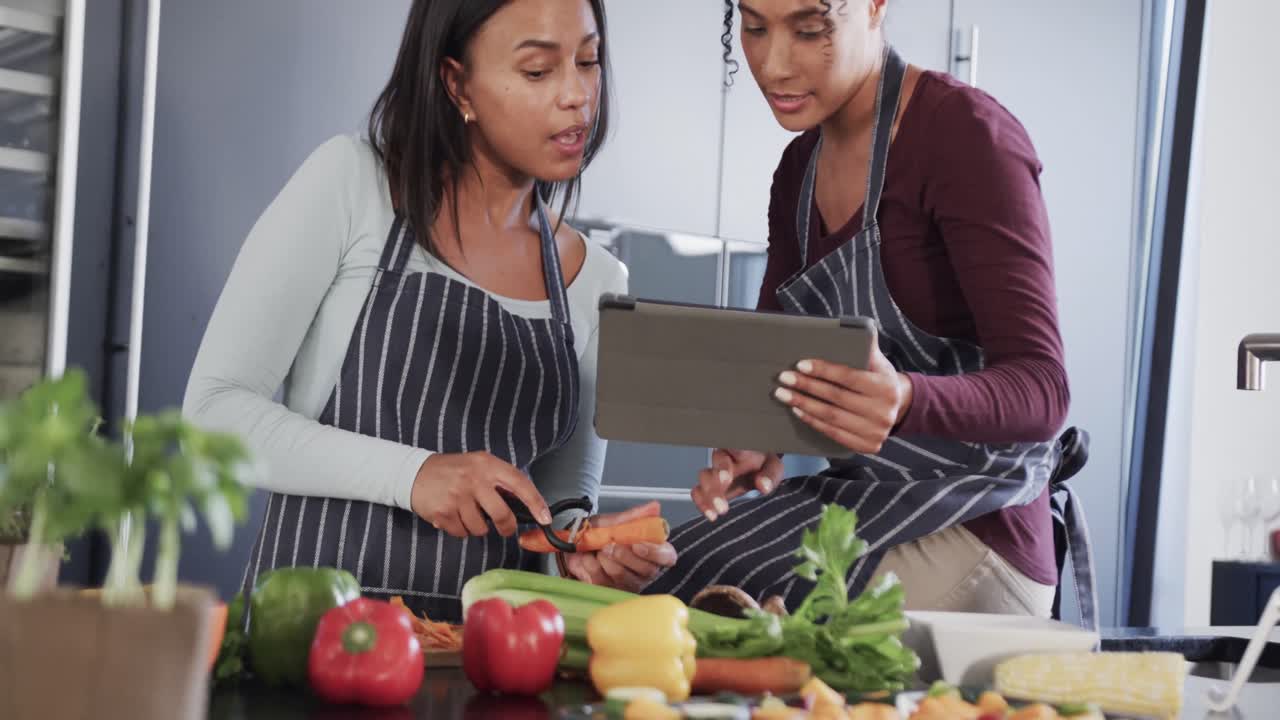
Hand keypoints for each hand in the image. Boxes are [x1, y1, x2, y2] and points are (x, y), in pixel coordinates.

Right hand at [410, 452, 550, 537]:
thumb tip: (524, 504)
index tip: (545, 518)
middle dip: (506, 527)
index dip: (536, 503)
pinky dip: (460, 529)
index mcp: (487, 464)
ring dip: (477, 526)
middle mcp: (474, 479)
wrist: (415, 473)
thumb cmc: (452, 470)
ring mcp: (458, 496)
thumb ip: (499, 480)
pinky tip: (453, 515)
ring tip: (466, 512)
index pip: (519, 484)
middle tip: (504, 528)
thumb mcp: (478, 464)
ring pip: (481, 528)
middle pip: (502, 514)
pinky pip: (462, 532)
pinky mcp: (443, 512)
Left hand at [562, 501, 676, 590]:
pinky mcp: (609, 590)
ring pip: (624, 577)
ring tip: (598, 549)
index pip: (667, 557)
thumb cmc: (602, 532)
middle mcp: (645, 570)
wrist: (577, 541)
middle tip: (609, 545)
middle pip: (646, 570)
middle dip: (625, 556)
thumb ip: (635, 516)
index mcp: (653, 550)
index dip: (654, 553)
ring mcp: (628, 583)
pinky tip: (589, 558)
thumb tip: (654, 506)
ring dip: (607, 560)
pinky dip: (591, 566)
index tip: (636, 545)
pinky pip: (603, 582)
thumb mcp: (617, 520)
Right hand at [692, 449, 783, 521]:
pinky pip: (698, 492)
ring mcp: (715, 472)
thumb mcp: (773, 468)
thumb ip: (769, 475)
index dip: (733, 453)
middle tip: (725, 486)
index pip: (736, 447)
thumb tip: (764, 485)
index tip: (734, 462)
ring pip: (705, 476)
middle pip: (717, 461)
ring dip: (711, 493)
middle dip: (719, 476)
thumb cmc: (762, 466)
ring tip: (721, 508)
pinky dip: (703, 503)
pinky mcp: (709, 487)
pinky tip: (711, 514)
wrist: (756, 472)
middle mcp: (725, 458)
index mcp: (741, 449)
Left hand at [773, 344, 913, 453]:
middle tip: (784, 378)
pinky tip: (798, 411)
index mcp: (886, 388)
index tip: (800, 364)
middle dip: (807, 387)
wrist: (898, 407)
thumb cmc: (880, 379)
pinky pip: (833, 434)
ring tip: (784, 394)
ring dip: (804, 405)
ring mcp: (875, 432)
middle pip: (836, 398)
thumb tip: (854, 325)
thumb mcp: (879, 362)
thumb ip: (866, 347)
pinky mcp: (867, 446)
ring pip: (831, 417)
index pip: (849, 378)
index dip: (823, 371)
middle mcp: (883, 412)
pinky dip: (813, 421)